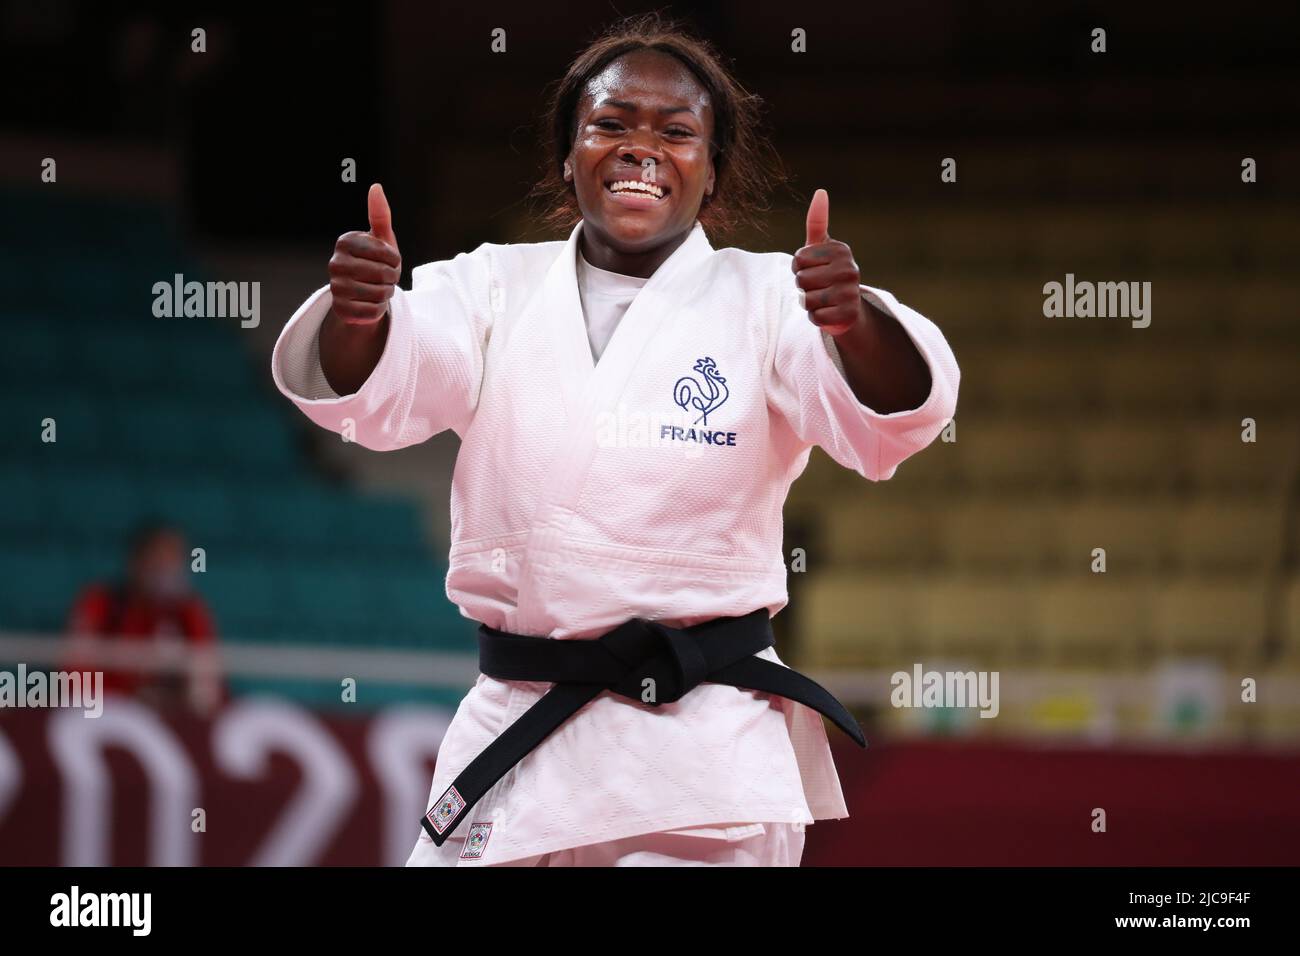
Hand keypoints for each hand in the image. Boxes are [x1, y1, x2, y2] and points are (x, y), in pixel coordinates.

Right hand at [328, 183, 401, 324]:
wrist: (363, 294)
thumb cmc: (377, 262)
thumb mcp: (382, 239)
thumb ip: (380, 214)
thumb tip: (376, 187)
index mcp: (345, 242)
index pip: (387, 253)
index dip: (396, 260)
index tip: (389, 261)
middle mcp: (335, 263)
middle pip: (384, 274)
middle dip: (392, 279)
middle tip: (384, 278)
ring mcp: (335, 287)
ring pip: (380, 294)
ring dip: (386, 294)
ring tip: (377, 290)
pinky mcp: (341, 310)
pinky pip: (373, 312)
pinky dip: (378, 310)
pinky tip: (370, 303)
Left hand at [791, 188, 864, 335]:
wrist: (847, 308)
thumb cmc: (827, 273)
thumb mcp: (821, 248)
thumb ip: (817, 222)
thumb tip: (821, 191)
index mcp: (841, 250)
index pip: (798, 260)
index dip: (799, 268)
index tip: (813, 269)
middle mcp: (850, 269)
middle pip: (801, 280)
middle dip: (803, 287)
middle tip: (818, 287)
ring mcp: (851, 293)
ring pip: (807, 300)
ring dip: (809, 304)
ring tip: (823, 300)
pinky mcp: (849, 315)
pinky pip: (815, 317)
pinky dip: (816, 318)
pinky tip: (828, 313)